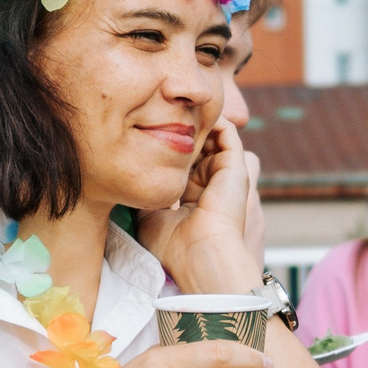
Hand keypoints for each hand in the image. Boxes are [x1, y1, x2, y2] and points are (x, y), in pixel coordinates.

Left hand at [135, 119, 260, 294]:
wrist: (199, 255)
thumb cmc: (173, 245)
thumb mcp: (149, 215)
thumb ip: (147, 192)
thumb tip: (132, 175)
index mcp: (192, 197)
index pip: (181, 164)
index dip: (165, 148)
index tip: (143, 135)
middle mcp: (210, 185)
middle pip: (196, 147)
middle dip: (179, 131)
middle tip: (155, 115)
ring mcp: (224, 175)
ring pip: (211, 136)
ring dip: (194, 123)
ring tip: (171, 112)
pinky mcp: (236, 166)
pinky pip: (227, 131)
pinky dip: (211, 120)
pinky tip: (188, 117)